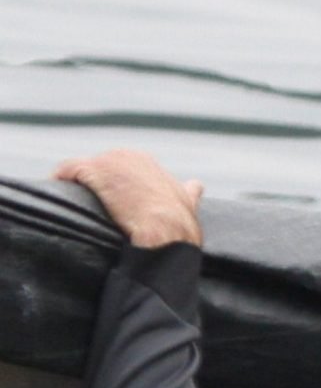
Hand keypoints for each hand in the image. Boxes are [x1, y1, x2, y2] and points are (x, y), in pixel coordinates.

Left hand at [53, 150, 203, 247]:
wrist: (167, 231)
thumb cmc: (179, 225)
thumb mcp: (187, 203)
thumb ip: (188, 193)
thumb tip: (195, 186)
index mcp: (147, 163)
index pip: (119, 168)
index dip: (112, 186)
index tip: (108, 203)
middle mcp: (129, 156)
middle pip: (99, 167)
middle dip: (92, 183)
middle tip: (87, 205)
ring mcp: (111, 161)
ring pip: (82, 168)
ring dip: (74, 183)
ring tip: (68, 200)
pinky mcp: (94, 170)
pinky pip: (68, 170)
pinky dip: (61, 179)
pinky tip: (58, 190)